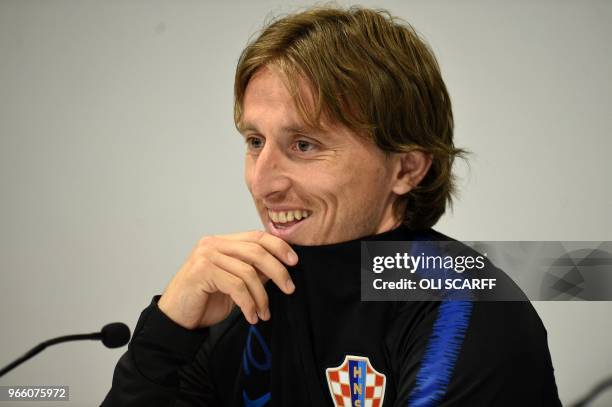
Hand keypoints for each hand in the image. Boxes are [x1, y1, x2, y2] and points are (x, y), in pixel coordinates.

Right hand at [157, 231, 296, 328]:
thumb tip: (281, 267)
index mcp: (222, 242)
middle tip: (290, 289)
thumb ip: (254, 272)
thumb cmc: (204, 301)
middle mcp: (213, 244)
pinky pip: (236, 286)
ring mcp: (206, 256)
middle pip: (257, 251)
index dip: (279, 246)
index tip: (294, 262)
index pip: (257, 236)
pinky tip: (252, 316)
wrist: (176, 320)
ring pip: (248, 272)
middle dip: (278, 271)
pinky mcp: (202, 271)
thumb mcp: (235, 284)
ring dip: (262, 297)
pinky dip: (249, 304)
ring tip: (264, 313)